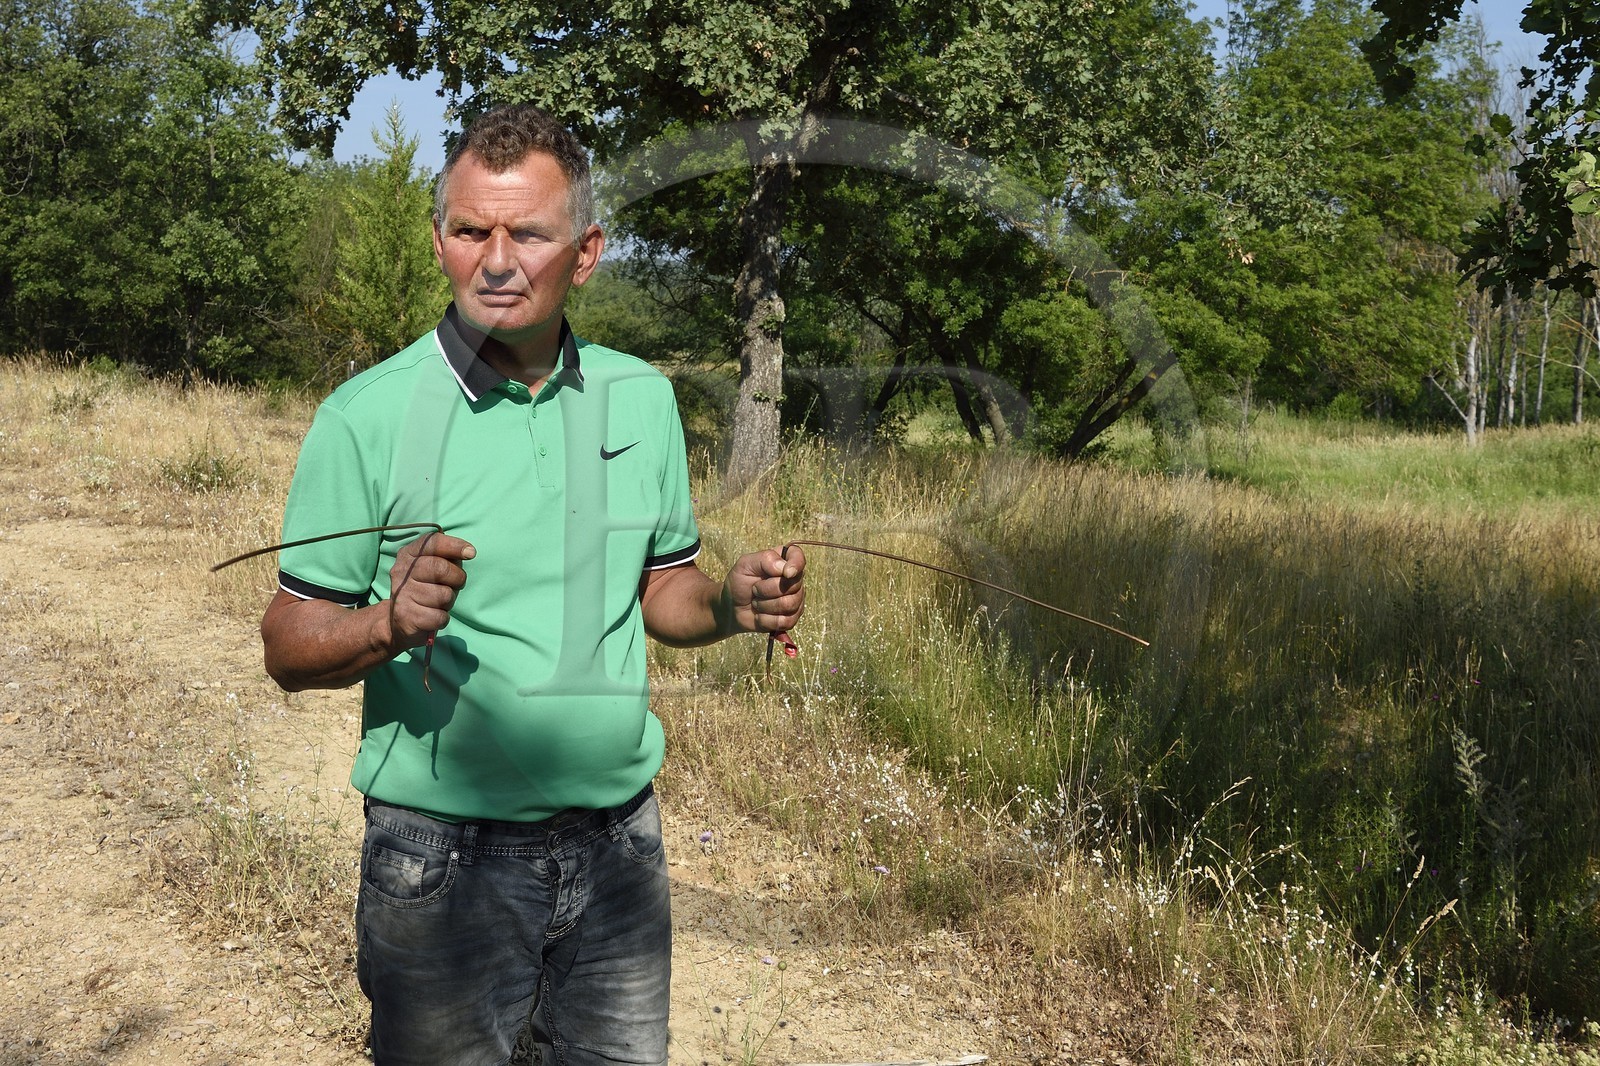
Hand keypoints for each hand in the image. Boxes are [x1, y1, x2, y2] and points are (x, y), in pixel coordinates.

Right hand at [386, 531, 475, 649]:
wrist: (399, 620)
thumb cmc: (425, 588)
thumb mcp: (433, 567)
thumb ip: (447, 557)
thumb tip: (468, 552)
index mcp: (409, 554)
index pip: (432, 542)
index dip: (455, 546)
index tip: (471, 553)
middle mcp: (401, 571)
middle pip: (440, 568)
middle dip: (457, 578)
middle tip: (456, 584)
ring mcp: (402, 594)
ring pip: (443, 596)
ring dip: (449, 601)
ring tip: (439, 602)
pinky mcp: (406, 616)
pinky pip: (440, 616)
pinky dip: (443, 618)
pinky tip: (433, 615)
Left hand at [725, 545, 805, 637]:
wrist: (732, 608)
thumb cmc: (739, 582)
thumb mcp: (745, 564)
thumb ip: (765, 559)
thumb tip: (785, 568)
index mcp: (784, 561)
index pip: (799, 557)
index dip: (796, 564)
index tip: (786, 573)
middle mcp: (794, 579)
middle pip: (794, 585)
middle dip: (767, 589)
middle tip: (755, 589)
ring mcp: (795, 600)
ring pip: (789, 604)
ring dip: (765, 605)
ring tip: (756, 602)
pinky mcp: (791, 618)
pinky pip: (785, 621)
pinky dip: (766, 619)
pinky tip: (760, 615)